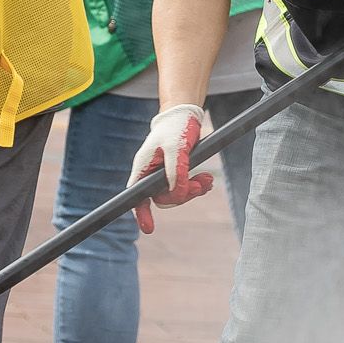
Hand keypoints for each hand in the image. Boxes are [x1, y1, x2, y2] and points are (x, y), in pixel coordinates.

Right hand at [127, 103, 212, 234]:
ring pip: (176, 193)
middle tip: (200, 186)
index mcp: (143, 167)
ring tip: (207, 180)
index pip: (136, 196)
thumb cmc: (176, 127)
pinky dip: (196, 185)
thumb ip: (176, 171)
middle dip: (182, 195)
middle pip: (162, 198)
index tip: (148, 228)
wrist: (185, 114)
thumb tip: (178, 192)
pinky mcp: (176, 171)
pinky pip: (184, 186)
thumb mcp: (176, 148)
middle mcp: (151, 173)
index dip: (141, 213)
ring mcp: (163, 173)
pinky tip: (206, 179)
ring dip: (193, 190)